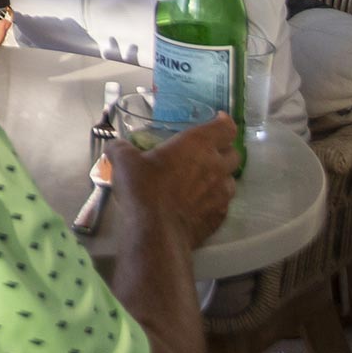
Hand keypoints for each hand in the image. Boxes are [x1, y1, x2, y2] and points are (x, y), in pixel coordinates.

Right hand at [109, 114, 238, 246]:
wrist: (156, 232)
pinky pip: (223, 203)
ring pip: (231, 180)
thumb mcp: (123, 161)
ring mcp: (221, 194)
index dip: (223, 121)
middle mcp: (216, 166)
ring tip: (202, 180)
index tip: (216, 120)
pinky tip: (197, 203)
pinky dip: (214, 199)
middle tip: (206, 152)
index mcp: (197, 145)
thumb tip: (117, 146)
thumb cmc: (143, 189)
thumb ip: (121, 148)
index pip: (225, 127)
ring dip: (221, 177)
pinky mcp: (220, 217)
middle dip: (224, 150)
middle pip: (235, 153)